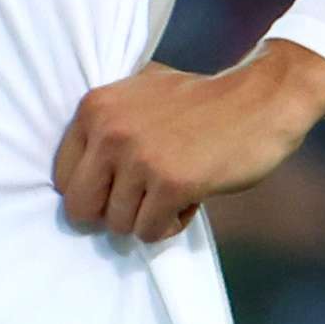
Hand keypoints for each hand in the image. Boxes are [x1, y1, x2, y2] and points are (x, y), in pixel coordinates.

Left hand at [54, 40, 324, 242]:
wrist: (262, 98)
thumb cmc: (203, 101)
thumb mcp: (142, 91)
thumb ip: (109, 122)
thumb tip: (75, 176)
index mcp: (95, 107)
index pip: (61, 178)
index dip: (93, 191)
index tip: (121, 185)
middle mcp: (110, 131)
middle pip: (80, 209)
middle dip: (111, 213)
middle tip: (142, 200)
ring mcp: (140, 158)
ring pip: (117, 225)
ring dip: (148, 217)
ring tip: (175, 190)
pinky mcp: (172, 183)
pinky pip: (150, 232)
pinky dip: (171, 225)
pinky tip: (192, 197)